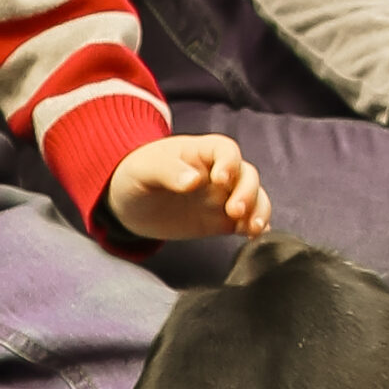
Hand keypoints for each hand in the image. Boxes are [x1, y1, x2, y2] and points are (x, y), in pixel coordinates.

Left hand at [107, 135, 271, 242]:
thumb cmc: (136, 174)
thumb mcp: (145, 169)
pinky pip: (246, 222)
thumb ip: (168, 171)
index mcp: (201, 152)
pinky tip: (254, 238)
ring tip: (253, 229)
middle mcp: (218, 173)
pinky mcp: (220, 221)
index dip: (229, 163)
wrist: (128, 201)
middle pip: (247, 175)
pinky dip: (255, 228)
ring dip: (259, 211)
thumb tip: (195, 181)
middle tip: (234, 211)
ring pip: (254, 198)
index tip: (221, 180)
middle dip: (247, 193)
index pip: (226, 150)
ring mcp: (221, 197)